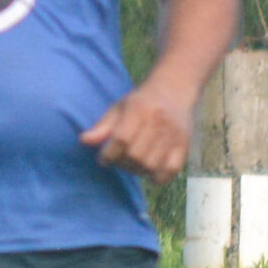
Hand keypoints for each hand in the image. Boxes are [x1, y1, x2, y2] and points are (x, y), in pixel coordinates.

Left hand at [80, 83, 195, 181]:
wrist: (174, 91)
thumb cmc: (140, 102)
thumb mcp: (118, 108)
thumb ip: (102, 126)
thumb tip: (84, 141)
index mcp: (140, 110)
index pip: (121, 139)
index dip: (108, 154)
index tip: (103, 159)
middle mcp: (159, 122)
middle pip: (136, 155)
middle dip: (121, 163)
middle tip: (118, 160)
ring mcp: (174, 134)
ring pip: (151, 165)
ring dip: (137, 170)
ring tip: (131, 163)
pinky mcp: (184, 145)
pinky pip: (170, 170)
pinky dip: (157, 176)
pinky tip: (149, 169)